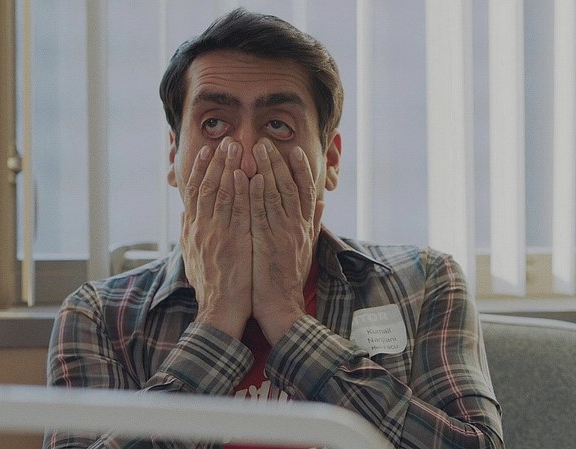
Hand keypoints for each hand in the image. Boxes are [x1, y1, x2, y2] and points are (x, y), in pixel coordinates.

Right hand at [181, 138, 251, 338]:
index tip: (206, 150)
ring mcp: (217, 234)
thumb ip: (188, 233)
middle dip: (215, 161)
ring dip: (228, 168)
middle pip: (206, 187)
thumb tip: (184, 215)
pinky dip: (239, 191)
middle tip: (224, 140)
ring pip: (221, 194)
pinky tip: (244, 174)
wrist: (219, 311)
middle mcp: (201, 228)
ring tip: (235, 147)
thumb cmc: (210, 286)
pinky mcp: (234, 242)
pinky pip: (237, 212)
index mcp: (193, 230)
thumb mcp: (192, 257)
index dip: (199, 169)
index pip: (194, 193)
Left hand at [249, 139, 324, 344]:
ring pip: (276, 195)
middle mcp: (297, 227)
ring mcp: (283, 235)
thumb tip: (323, 201)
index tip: (295, 150)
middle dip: (279, 162)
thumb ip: (315, 223)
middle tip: (267, 141)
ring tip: (257, 149)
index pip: (306, 191)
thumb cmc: (289, 278)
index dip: (302, 169)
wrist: (281, 307)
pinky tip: (251, 178)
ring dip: (267, 170)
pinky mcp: (267, 244)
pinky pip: (262, 215)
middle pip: (290, 187)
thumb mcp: (307, 248)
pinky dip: (258, 195)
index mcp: (305, 228)